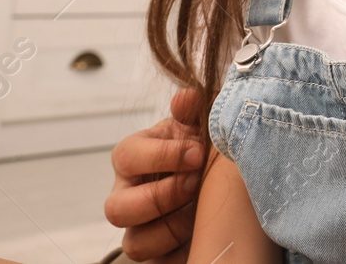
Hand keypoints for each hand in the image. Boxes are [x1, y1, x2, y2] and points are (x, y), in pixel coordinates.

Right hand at [104, 89, 204, 261]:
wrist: (228, 183)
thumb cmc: (207, 148)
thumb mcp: (203, 124)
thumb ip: (194, 110)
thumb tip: (185, 98)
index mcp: (134, 159)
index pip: (126, 156)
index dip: (162, 155)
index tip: (198, 152)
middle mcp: (128, 196)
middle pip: (116, 209)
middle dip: (160, 197)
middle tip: (195, 184)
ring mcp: (140, 229)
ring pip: (136, 244)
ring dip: (174, 228)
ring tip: (203, 210)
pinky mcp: (159, 256)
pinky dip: (185, 251)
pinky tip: (206, 232)